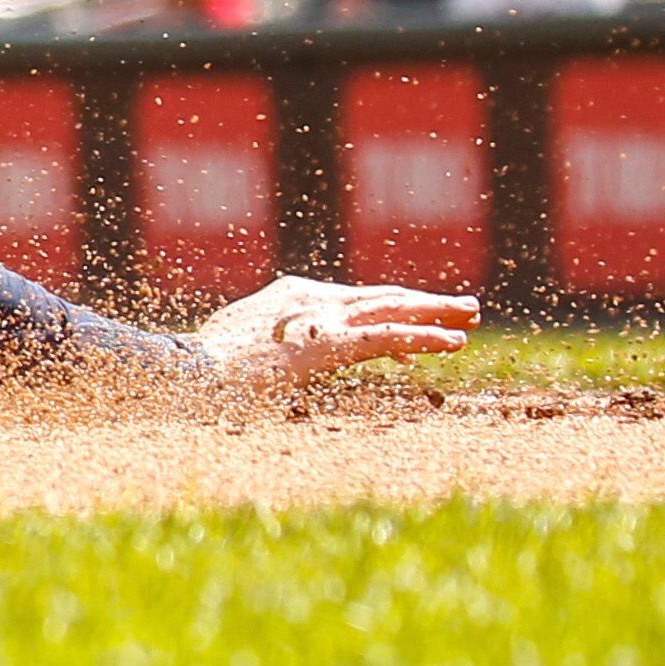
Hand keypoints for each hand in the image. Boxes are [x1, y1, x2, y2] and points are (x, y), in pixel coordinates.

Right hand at [193, 275, 477, 384]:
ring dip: (436, 312)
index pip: (355, 301)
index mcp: (291, 295)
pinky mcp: (330, 341)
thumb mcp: (243, 347)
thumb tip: (280, 361)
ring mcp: (321, 316)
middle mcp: (311, 296)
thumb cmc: (207, 366)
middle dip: (424, 301)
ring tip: (470, 317)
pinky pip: (388, 336)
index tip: (424, 321)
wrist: (193, 370)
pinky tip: (453, 341)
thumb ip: (273, 346)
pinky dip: (423, 336)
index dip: (393, 309)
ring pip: (392, 310)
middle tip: (464, 306)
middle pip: (381, 297)